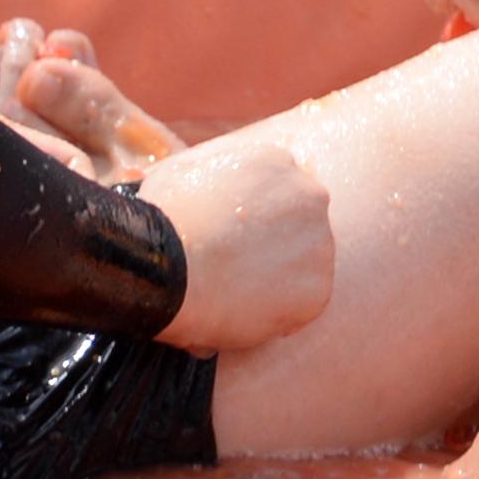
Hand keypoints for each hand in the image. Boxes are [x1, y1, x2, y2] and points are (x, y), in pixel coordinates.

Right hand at [143, 136, 334, 353]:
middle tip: (236, 270)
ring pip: (303, 266)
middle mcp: (310, 195)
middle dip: (273, 247)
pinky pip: (301, 306)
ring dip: (276, 282)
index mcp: (277, 162)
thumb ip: (207, 180)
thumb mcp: (177, 175)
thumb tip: (206, 196)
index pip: (279, 190)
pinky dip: (278, 316)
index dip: (256, 218)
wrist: (165, 270)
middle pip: (299, 225)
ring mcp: (319, 242)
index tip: (235, 238)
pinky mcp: (317, 289)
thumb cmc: (159, 222)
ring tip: (232, 296)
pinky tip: (243, 316)